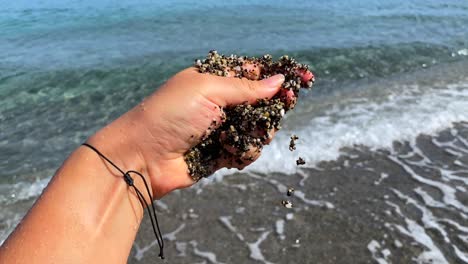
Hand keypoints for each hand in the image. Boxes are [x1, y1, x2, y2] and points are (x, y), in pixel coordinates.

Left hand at [89, 66, 284, 197]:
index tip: (302, 80)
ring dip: (257, 135)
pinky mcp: (218, 153)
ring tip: (248, 139)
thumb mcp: (209, 91)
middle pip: (259, 104)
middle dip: (271, 110)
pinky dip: (244, 154)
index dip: (276, 77)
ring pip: (256, 130)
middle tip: (279, 113)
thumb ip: (246, 88)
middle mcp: (217, 103)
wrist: (142, 157)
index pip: (252, 74)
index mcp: (213, 80)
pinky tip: (231, 156)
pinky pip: (245, 151)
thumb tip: (278, 81)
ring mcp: (219, 129)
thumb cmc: (170, 114)